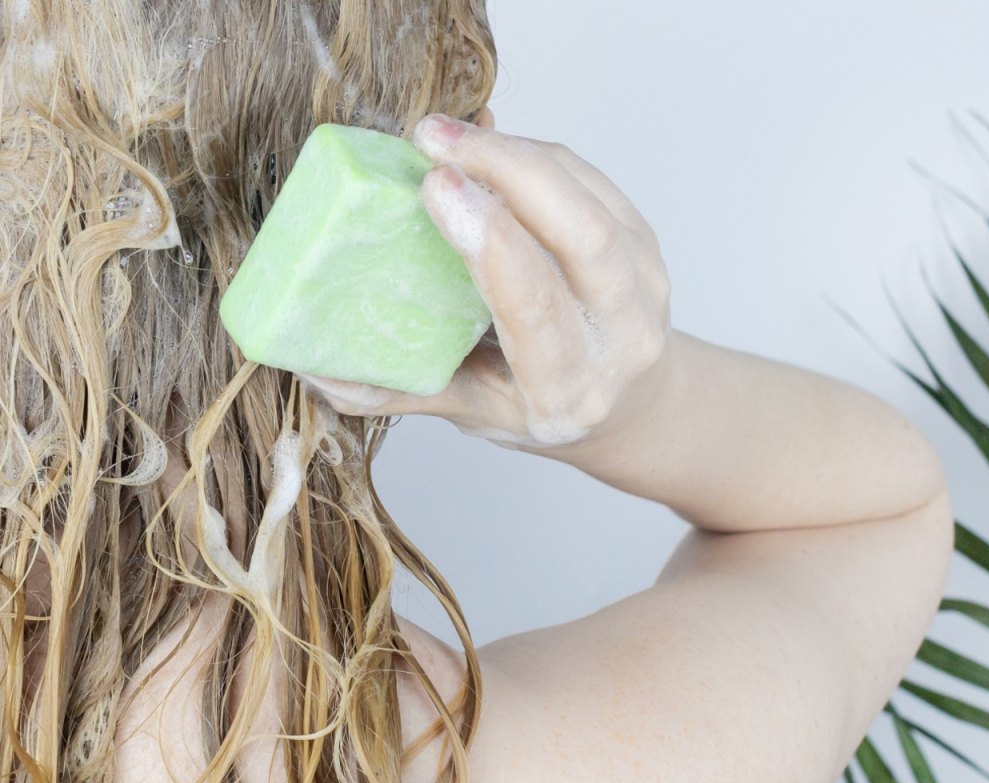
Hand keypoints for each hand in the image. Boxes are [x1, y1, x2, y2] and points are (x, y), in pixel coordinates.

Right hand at [297, 113, 672, 450]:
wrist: (630, 404)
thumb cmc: (541, 408)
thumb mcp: (474, 413)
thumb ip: (401, 390)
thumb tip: (312, 364)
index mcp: (569, 390)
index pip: (537, 307)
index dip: (490, 241)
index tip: (437, 185)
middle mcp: (620, 338)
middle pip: (583, 238)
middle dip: (508, 172)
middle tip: (433, 139)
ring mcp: (645, 286)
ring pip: (589, 201)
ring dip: (517, 155)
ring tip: (450, 135)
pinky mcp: (647, 244)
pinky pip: (591, 182)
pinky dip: (536, 156)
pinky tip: (488, 150)